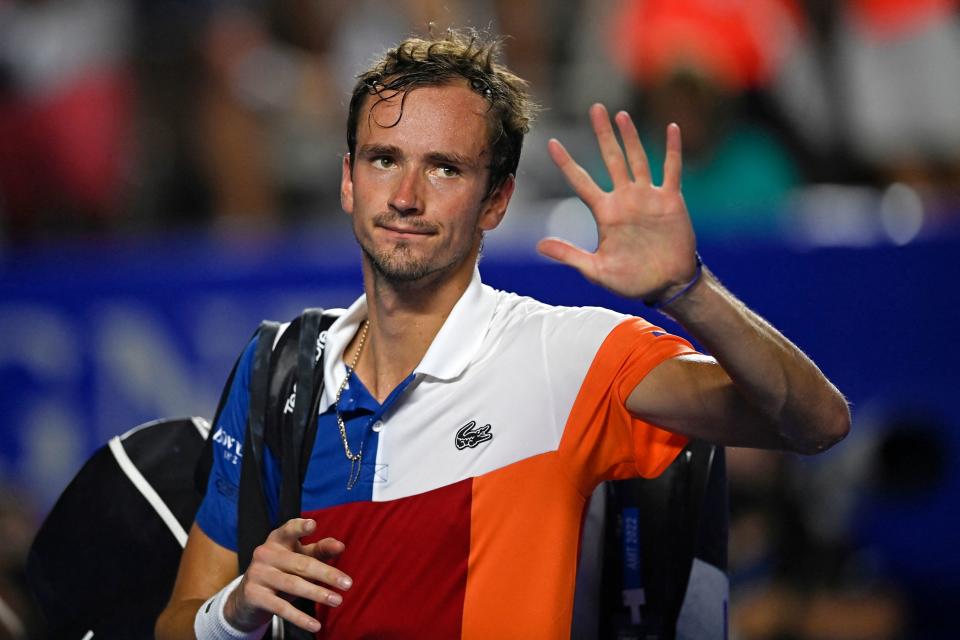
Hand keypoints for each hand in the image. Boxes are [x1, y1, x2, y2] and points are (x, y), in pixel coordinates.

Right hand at [224, 518, 350, 633]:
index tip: (313, 524)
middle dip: (326, 574)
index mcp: (277, 539)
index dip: (300, 527)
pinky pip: (281, 607)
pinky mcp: (254, 595)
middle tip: (348, 584)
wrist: (247, 597)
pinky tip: (316, 624)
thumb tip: (341, 546)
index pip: (289, 530)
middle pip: (301, 563)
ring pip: (293, 584)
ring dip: (317, 594)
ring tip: (337, 600)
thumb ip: (320, 550)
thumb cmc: (282, 571)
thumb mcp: (299, 558)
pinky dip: (300, 617)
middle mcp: (265, 553)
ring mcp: (258, 574)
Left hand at [537, 104, 697, 301]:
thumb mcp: (596, 270)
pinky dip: (672, 150)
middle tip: (595, 108)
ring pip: (637, 159)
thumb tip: (540, 246)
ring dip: (631, 138)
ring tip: (622, 115)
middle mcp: (624, 199)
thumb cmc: (631, 280)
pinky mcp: (670, 201)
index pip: (581, 182)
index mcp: (605, 213)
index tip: (551, 143)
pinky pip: (671, 171)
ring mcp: (647, 197)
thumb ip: (570, 255)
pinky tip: (671, 128)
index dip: (567, 163)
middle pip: (611, 159)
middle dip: (603, 134)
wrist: (666, 286)